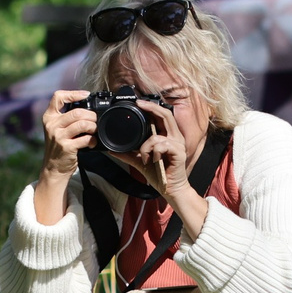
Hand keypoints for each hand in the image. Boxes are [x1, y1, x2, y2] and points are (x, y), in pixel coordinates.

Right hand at [32, 90, 95, 225]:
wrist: (53, 168)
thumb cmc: (58, 147)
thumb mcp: (56, 129)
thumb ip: (66, 117)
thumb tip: (86, 106)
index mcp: (49, 117)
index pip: (58, 97)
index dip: (73, 93)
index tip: (85, 95)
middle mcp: (52, 125)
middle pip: (77, 111)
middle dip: (91, 115)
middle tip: (95, 120)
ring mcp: (58, 136)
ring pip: (83, 123)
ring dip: (93, 127)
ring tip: (94, 131)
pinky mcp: (67, 147)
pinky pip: (85, 138)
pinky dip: (92, 140)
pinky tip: (91, 142)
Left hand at [118, 97, 209, 240]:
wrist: (170, 189)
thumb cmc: (159, 174)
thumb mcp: (139, 161)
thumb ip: (128, 153)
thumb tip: (112, 149)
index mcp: (168, 135)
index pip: (162, 115)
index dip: (151, 106)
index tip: (137, 102)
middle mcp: (175, 137)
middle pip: (166, 114)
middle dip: (151, 107)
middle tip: (139, 104)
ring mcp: (178, 144)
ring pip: (158, 134)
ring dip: (146, 145)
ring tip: (144, 157)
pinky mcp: (179, 153)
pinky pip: (162, 145)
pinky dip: (153, 152)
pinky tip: (152, 161)